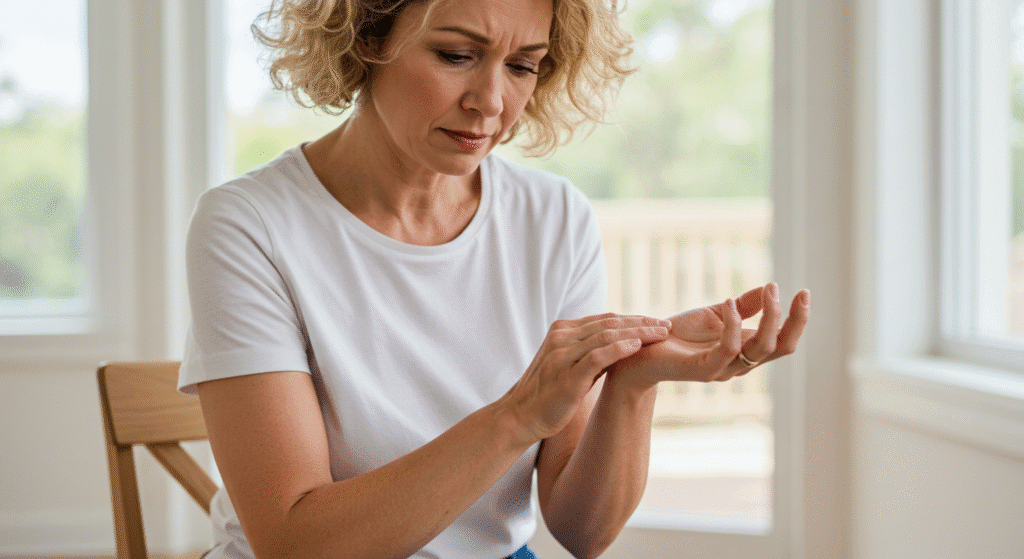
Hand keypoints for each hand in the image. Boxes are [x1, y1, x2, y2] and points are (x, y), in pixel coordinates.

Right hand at [501, 313, 671, 442]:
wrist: (520, 417)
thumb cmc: (548, 394)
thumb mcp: (569, 365)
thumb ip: (591, 352)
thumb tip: (622, 346)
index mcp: (563, 331)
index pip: (605, 319)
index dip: (634, 319)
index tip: (657, 323)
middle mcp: (562, 337)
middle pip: (610, 323)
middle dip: (641, 323)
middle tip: (667, 325)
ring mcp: (563, 355)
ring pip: (607, 335)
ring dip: (638, 333)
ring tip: (661, 334)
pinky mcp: (567, 376)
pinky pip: (597, 356)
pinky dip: (619, 349)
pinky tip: (638, 347)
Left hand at [609, 283, 810, 389]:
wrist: (638, 352)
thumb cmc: (675, 335)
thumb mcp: (713, 314)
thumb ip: (743, 306)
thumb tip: (770, 288)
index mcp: (744, 350)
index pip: (781, 340)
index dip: (797, 319)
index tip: (804, 291)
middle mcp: (738, 364)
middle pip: (780, 348)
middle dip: (795, 321)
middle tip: (800, 293)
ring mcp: (721, 369)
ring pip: (760, 349)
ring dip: (770, 317)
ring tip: (769, 290)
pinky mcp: (702, 370)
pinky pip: (727, 350)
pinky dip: (732, 325)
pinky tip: (728, 302)